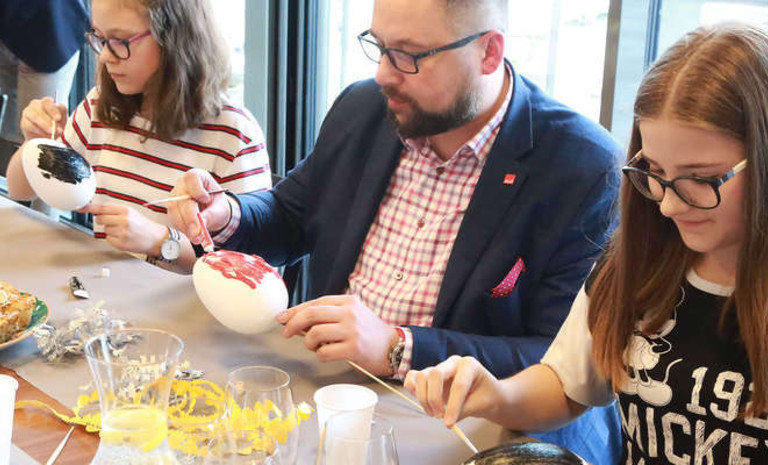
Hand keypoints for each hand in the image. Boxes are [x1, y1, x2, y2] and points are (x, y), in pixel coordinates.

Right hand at [20, 98, 66, 139]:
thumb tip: (58, 121)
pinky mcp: (24, 122)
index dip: (53, 110)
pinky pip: (30, 125)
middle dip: (48, 119)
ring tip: (51, 132)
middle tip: (55, 129)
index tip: (58, 118)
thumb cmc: (55, 125)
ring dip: (44, 125)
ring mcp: (28, 112)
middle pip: (39, 108)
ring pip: (34, 116)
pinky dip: (39, 131)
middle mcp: (36, 104)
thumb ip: (61, 117)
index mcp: (46, 102)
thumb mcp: (62, 120)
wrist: (45, 136)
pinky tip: (45, 134)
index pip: (47, 101)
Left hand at [82, 203, 166, 253]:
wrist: (157, 239)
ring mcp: (122, 232)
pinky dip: (113, 239)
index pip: (103, 208)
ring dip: (110, 231)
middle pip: (100, 219)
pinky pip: (108, 239)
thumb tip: (98, 211)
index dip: (90, 208)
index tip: (81, 208)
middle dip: (104, 221)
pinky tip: (123, 238)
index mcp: (126, 210)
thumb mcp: (132, 213)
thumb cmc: (144, 226)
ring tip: (123, 231)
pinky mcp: (121, 243)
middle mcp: (124, 220)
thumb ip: (115, 211)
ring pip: (105, 229)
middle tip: (115, 223)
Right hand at [166, 169, 228, 243]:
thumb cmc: (217, 205)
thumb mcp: (220, 209)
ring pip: (175, 211)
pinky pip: (174, 220)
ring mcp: (175, 197)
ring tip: (197, 238)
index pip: (192, 178)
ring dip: (185, 226)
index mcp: (197, 177)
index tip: (205, 199)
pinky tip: (192, 235)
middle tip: (198, 232)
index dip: (197, 189)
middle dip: (190, 218)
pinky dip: (183, 229)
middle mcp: (183, 185)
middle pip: (181, 199)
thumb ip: (211, 215)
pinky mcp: (172, 210)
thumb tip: (200, 225)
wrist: (212, 212)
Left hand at [276, 294, 398, 375]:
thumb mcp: (351, 315)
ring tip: (315, 346)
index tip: (283, 318)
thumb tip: (296, 321)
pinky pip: (324, 352)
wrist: (392, 347)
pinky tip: (327, 354)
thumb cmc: (368, 333)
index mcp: (348, 301)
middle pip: (311, 314)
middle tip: (287, 332)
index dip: (295, 310)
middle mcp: (350, 313)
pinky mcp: (353, 348)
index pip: (315, 302)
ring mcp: (351, 331)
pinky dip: (320, 355)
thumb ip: (327, 315)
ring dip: (309, 343)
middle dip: (293, 324)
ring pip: (315, 333)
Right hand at [404, 355, 503, 427]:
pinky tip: (419, 400)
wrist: (486, 395)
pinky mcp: (429, 376)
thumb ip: (463, 410)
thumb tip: (446, 419)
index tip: (449, 423)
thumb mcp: (481, 405)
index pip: (458, 385)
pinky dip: (411, 388)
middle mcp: (452, 363)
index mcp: (469, 365)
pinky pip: (413, 377)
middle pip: (435, 374)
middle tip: (439, 416)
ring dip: (423, 398)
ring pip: (421, 376)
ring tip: (433, 413)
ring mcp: (439, 368)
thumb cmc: (486, 397)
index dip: (453, 405)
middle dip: (434, 398)